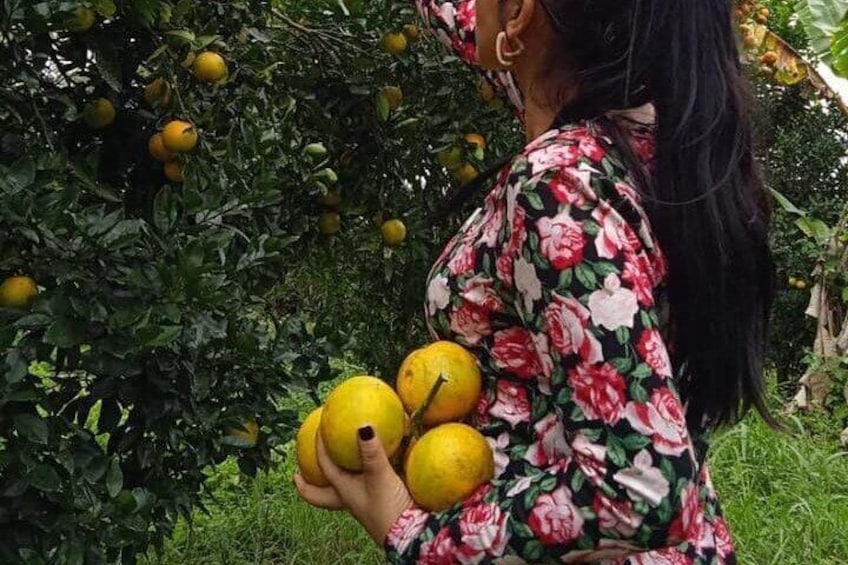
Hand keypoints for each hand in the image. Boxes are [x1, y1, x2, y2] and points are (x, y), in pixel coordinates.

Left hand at [294, 425, 413, 543]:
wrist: (409, 533)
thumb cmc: (387, 506)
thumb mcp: (379, 475)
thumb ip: (372, 451)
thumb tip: (363, 426)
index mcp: (343, 491)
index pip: (324, 467)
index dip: (318, 449)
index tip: (315, 431)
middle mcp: (350, 497)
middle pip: (322, 494)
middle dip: (308, 486)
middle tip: (297, 476)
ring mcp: (364, 500)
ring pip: (342, 490)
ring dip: (336, 479)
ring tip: (335, 466)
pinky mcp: (380, 501)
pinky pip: (365, 485)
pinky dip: (364, 475)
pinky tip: (374, 466)